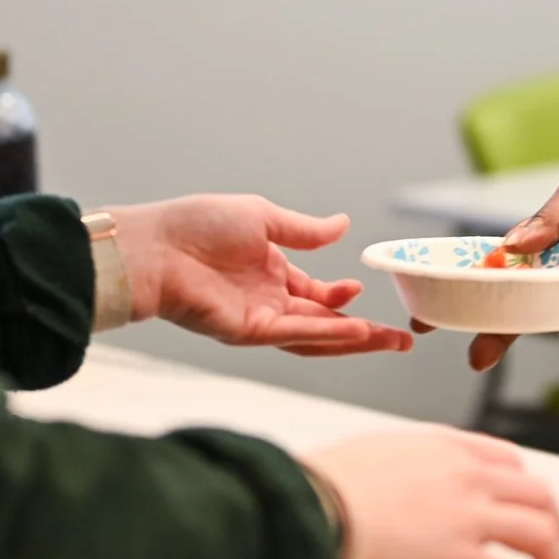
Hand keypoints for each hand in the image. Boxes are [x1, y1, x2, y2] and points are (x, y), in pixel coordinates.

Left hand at [114, 196, 412, 357]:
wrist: (156, 245)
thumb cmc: (196, 225)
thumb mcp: (263, 217)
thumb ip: (305, 230)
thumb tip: (343, 225)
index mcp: (269, 273)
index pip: (314, 295)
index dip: (340, 298)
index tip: (362, 289)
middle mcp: (267, 301)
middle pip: (325, 324)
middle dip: (365, 333)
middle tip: (402, 338)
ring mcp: (258, 319)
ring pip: (316, 337)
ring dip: (354, 341)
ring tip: (391, 340)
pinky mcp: (247, 331)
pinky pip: (294, 335)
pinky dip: (328, 335)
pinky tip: (356, 331)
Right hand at [301, 430, 558, 558]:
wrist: (312, 505)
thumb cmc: (323, 484)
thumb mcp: (374, 454)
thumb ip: (402, 468)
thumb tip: (393, 491)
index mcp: (445, 447)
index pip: (508, 461)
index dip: (524, 490)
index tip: (523, 510)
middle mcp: (467, 475)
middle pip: (539, 496)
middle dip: (554, 526)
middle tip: (551, 553)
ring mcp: (468, 515)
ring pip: (541, 535)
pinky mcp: (460, 558)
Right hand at [413, 166, 558, 371]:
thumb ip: (550, 216)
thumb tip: (515, 244)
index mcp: (534, 247)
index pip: (489, 273)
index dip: (459, 294)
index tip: (428, 319)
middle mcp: (553, 275)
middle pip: (515, 310)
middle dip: (495, 335)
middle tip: (477, 357)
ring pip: (557, 317)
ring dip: (554, 326)